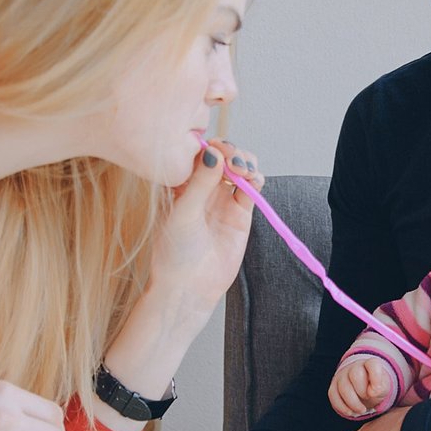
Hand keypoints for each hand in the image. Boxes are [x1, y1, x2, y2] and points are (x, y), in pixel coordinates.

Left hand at [148, 138, 263, 316]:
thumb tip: (214, 152)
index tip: (214, 148)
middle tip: (231, 159)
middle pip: (221, 156)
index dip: (208, 145)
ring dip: (244, 161)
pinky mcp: (240, 212)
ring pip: (238, 168)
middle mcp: (202, 187)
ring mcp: (222, 198)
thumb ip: (199, 182)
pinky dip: (255, 178)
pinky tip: (252, 181)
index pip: (197, 153)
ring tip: (242, 170)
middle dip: (229, 151)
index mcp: (179, 183)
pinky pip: (251, 188)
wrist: (190, 285)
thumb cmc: (175, 252)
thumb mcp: (182, 213)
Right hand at [329, 359, 392, 417]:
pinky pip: (333, 395)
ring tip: (362, 410)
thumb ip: (381, 388)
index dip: (376, 377)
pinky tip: (351, 412)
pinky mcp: (333, 387)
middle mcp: (354, 367)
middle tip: (368, 398)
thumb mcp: (383, 388)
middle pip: (355, 374)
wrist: (364, 390)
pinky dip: (342, 407)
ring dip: (353, 403)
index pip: (372, 364)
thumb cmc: (375, 387)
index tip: (377, 390)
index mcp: (370, 364)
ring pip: (343, 387)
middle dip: (362, 391)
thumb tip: (372, 392)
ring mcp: (342, 376)